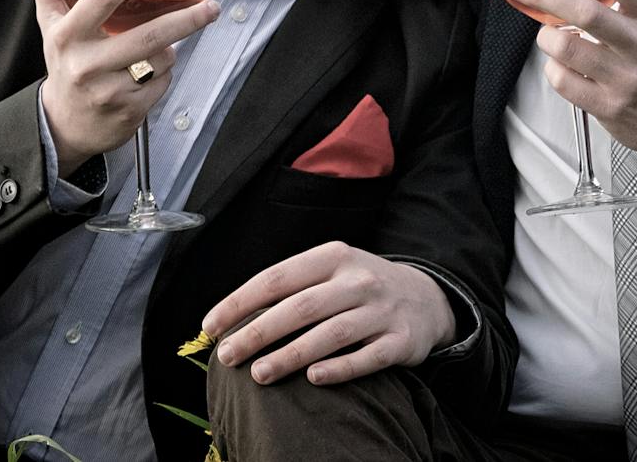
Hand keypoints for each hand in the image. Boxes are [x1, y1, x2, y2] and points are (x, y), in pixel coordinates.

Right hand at [26, 0, 219, 166]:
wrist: (63, 124)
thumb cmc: (63, 60)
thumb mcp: (50, 20)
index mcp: (68, 34)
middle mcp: (86, 63)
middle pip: (147, 36)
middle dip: (186, 20)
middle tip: (211, 6)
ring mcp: (107, 90)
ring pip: (160, 59)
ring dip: (169, 49)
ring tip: (158, 47)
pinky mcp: (128, 112)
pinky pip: (163, 82)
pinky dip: (164, 73)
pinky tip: (148, 74)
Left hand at [202, 242, 455, 386]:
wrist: (426, 298)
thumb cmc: (359, 288)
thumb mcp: (330, 272)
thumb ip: (291, 288)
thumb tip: (233, 317)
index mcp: (332, 257)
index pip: (277, 277)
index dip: (240, 302)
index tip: (210, 327)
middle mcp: (357, 280)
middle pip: (300, 307)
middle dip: (258, 332)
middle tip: (228, 356)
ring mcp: (381, 310)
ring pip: (331, 334)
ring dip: (291, 355)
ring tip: (259, 374)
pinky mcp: (401, 341)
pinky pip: (367, 358)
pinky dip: (340, 368)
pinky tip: (313, 379)